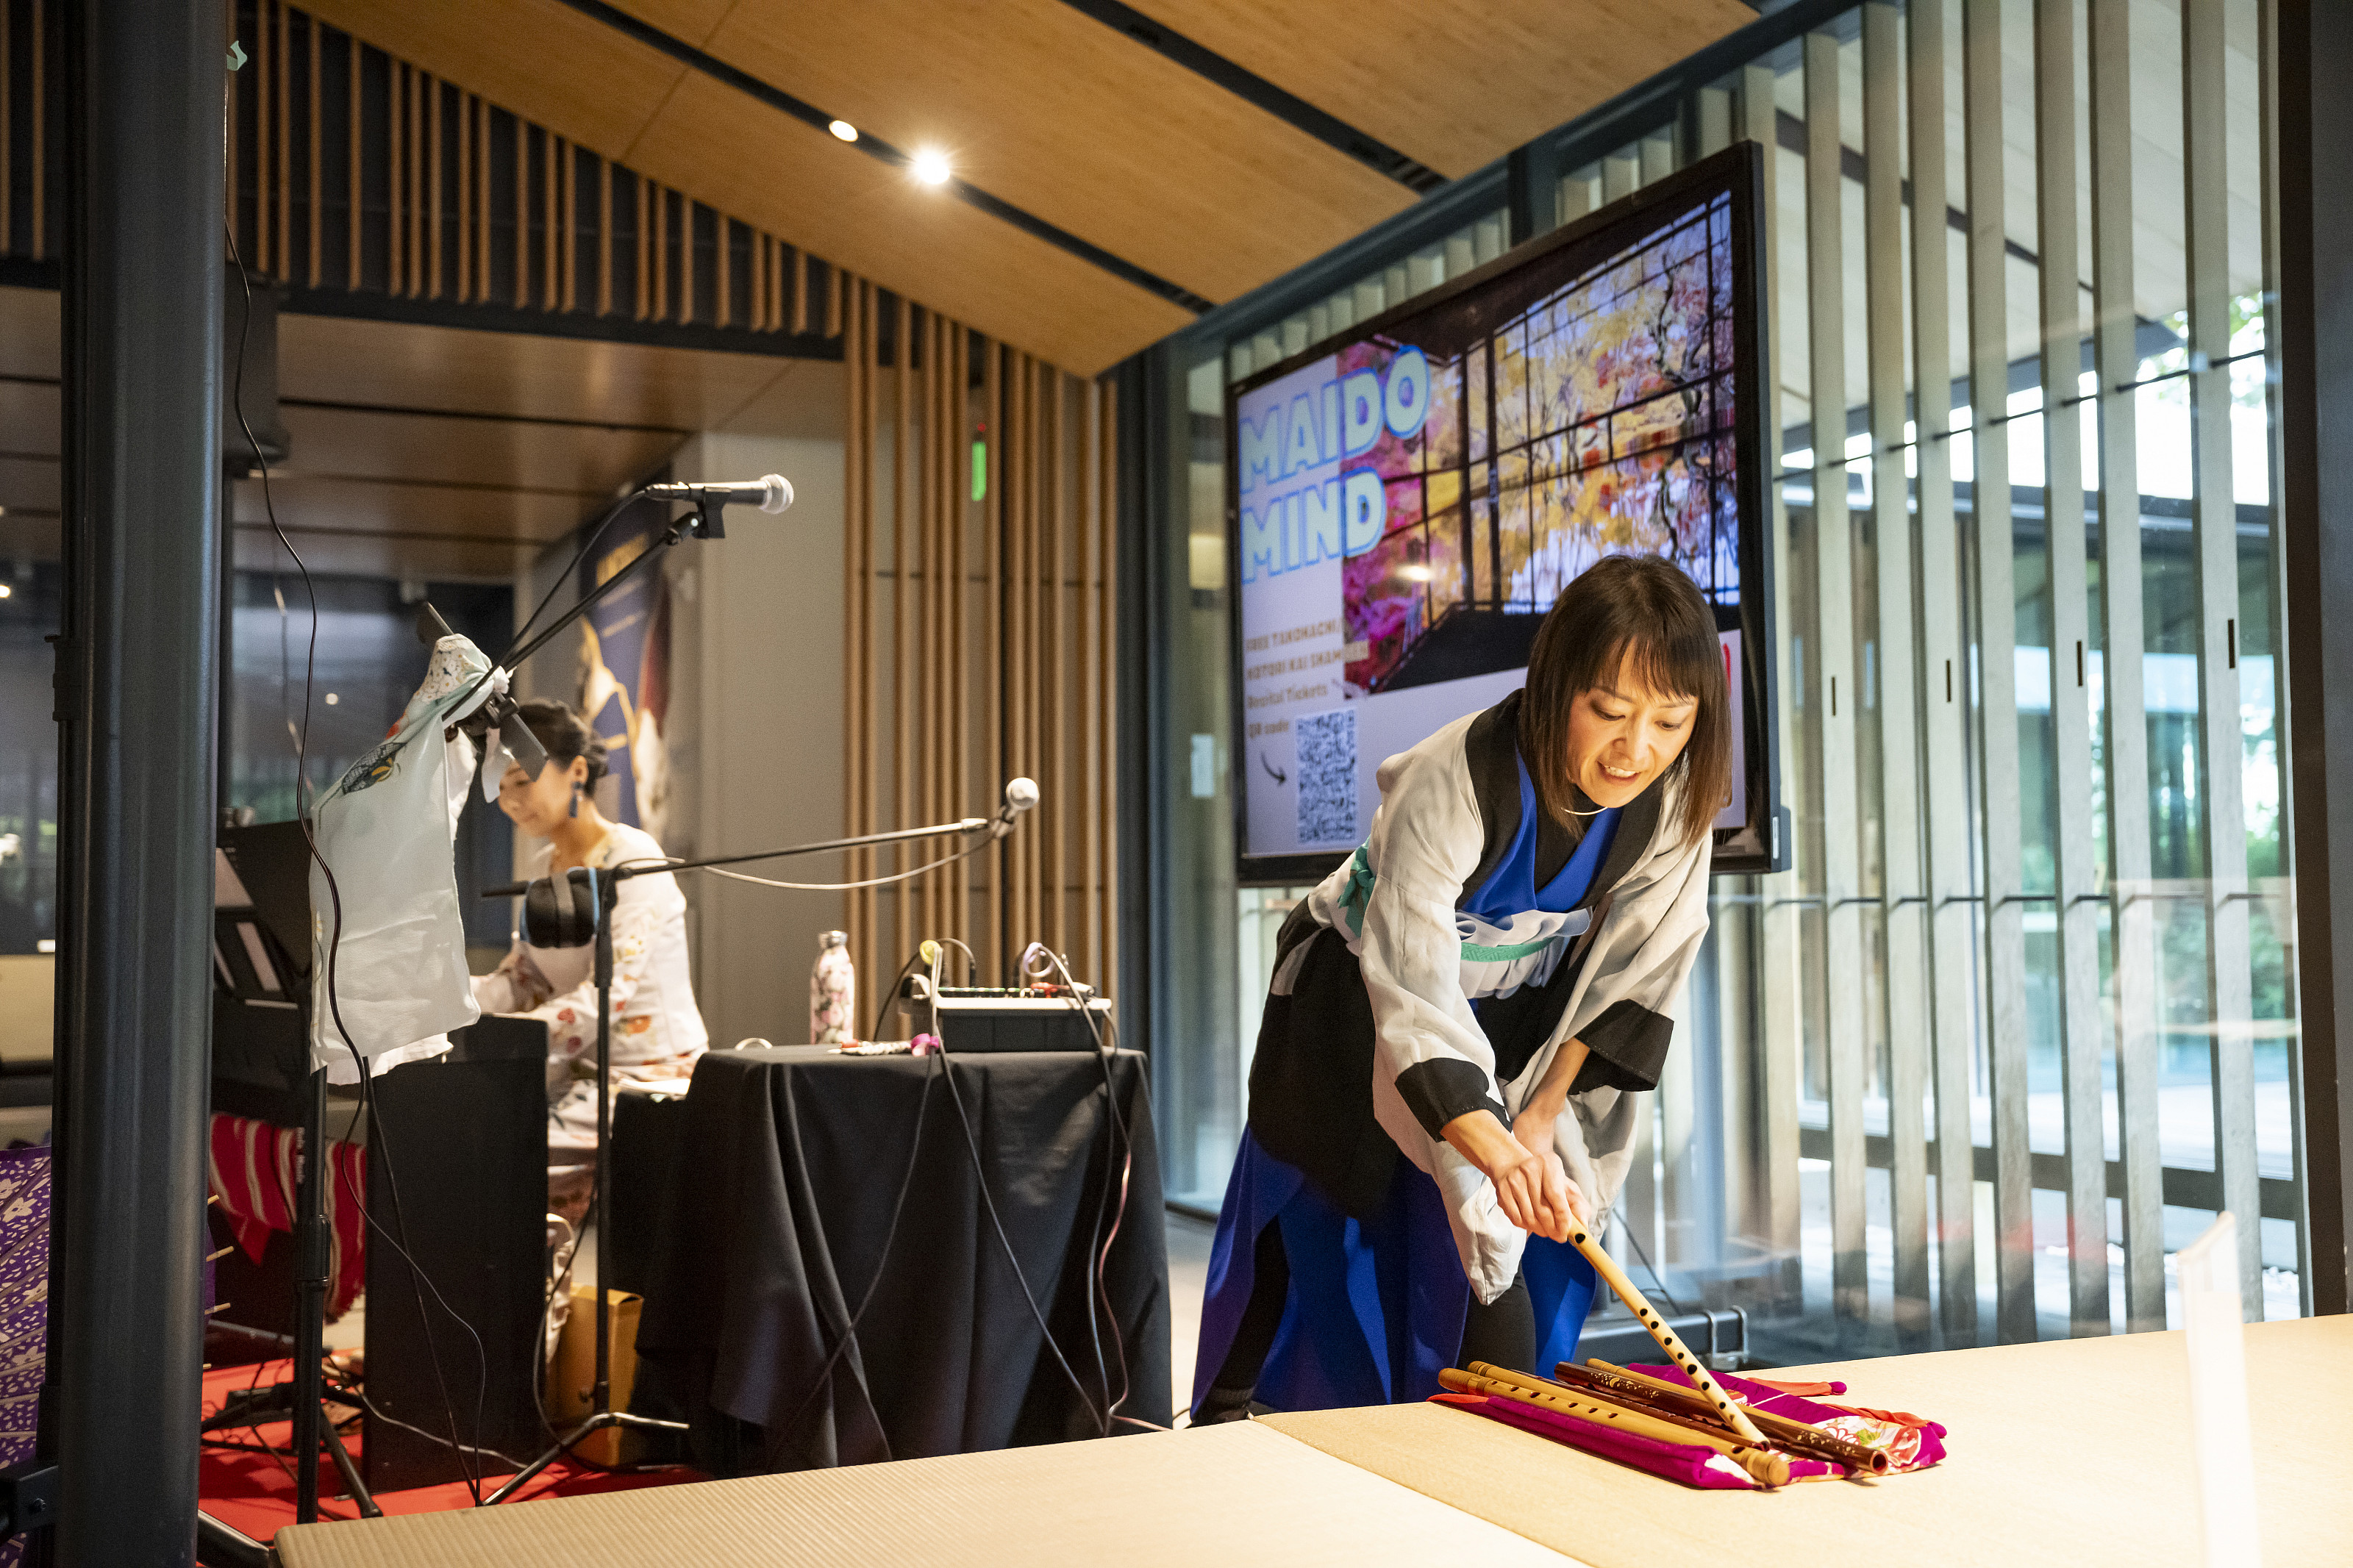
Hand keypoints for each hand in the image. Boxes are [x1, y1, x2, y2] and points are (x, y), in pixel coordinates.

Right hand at [1440, 1110, 1573, 1242]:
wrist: (1514, 1166)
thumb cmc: (1546, 1180)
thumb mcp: (1566, 1186)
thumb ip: (1578, 1205)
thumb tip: (1583, 1226)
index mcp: (1549, 1164)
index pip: (1556, 1196)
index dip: (1563, 1219)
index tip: (1566, 1232)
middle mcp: (1529, 1169)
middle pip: (1542, 1210)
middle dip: (1553, 1229)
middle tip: (1558, 1236)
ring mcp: (1513, 1180)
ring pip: (1529, 1217)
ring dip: (1540, 1230)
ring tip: (1546, 1230)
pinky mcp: (1502, 1191)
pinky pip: (1516, 1218)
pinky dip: (1527, 1227)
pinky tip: (1532, 1224)